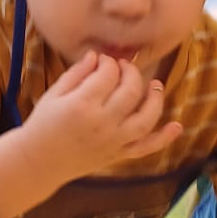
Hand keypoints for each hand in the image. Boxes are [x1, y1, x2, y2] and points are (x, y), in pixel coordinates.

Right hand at [0, 52, 182, 217]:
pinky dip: (163, 138)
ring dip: (154, 99)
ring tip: (155, 85)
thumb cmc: (43, 125)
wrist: (39, 161)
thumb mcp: (53, 94)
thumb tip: (97, 56)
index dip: (109, 62)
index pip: (107, 75)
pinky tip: (177, 127)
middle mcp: (101, 123)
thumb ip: (77, 74)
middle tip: (124, 67)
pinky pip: (145, 148)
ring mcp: (113, 141)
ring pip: (145, 118)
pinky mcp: (117, 154)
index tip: (103, 61)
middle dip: (131, 73)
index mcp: (82, 105)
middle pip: (129, 91)